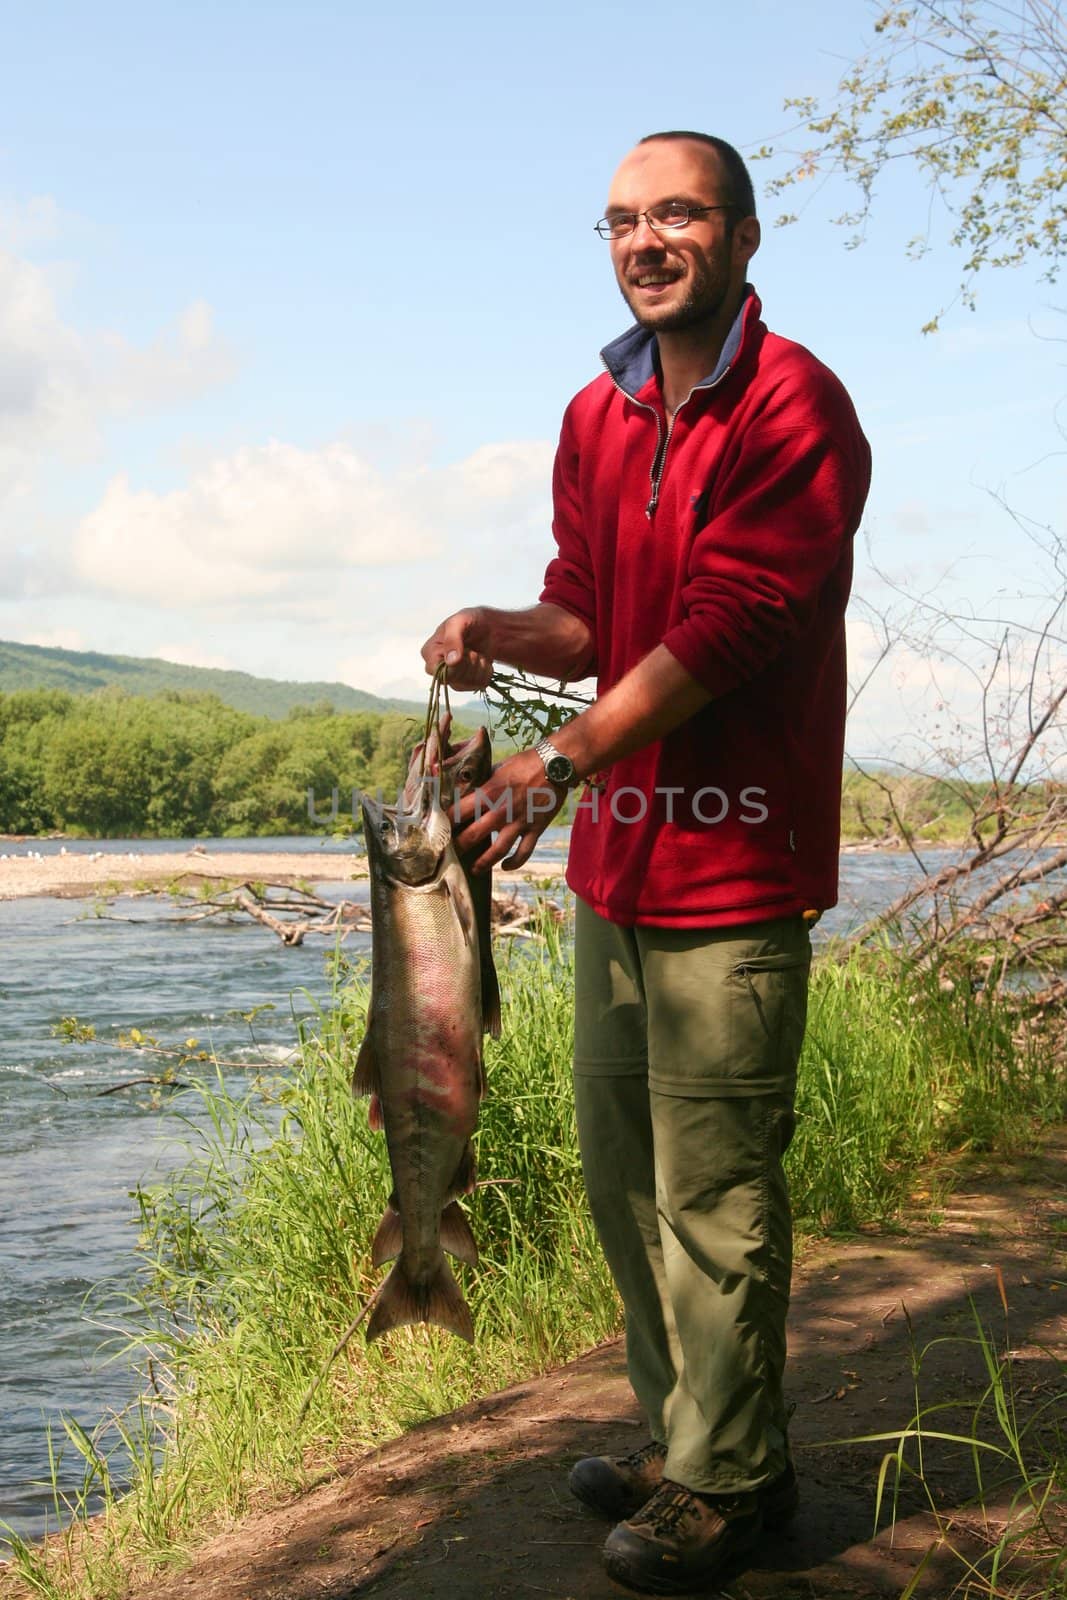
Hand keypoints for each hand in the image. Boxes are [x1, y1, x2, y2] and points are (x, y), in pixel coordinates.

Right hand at [421, 607, 493, 690]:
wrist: (487, 627)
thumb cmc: (469, 621)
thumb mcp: (460, 622)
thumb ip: (452, 639)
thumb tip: (450, 662)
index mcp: (429, 652)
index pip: (439, 670)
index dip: (457, 664)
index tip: (466, 649)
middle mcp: (437, 668)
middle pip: (454, 679)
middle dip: (470, 663)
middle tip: (472, 649)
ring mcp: (452, 677)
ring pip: (467, 684)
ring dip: (480, 667)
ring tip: (478, 653)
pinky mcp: (467, 683)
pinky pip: (479, 685)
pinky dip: (486, 672)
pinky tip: (483, 661)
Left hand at [453, 748, 565, 871]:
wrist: (556, 765)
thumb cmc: (525, 763)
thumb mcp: (497, 768)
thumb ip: (482, 780)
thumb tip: (464, 783)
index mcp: (489, 793)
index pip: (459, 812)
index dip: (446, 822)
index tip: (439, 829)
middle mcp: (501, 811)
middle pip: (472, 836)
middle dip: (458, 847)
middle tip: (450, 853)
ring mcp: (519, 823)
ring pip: (497, 851)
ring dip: (483, 863)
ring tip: (473, 870)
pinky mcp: (535, 829)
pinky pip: (523, 853)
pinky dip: (514, 863)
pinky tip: (504, 867)